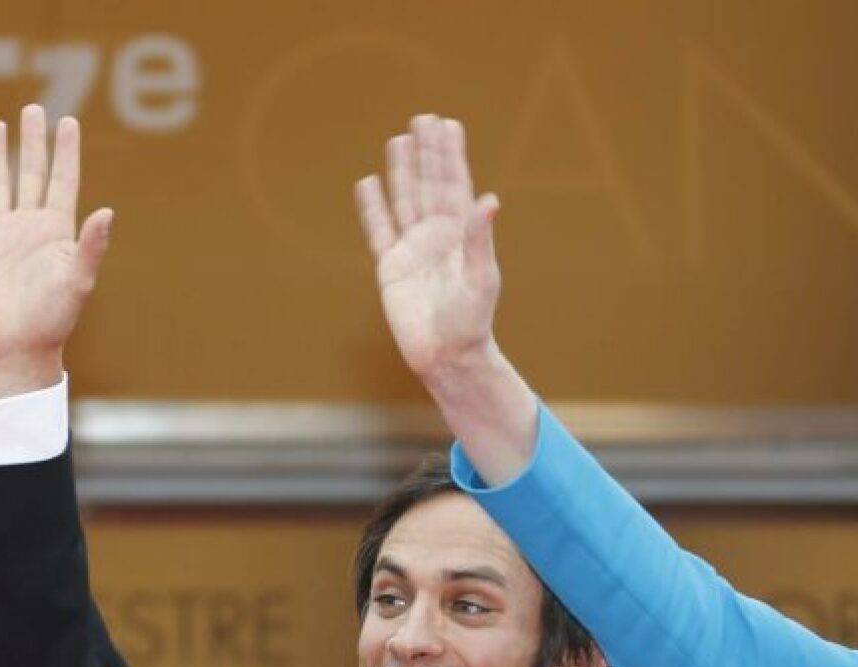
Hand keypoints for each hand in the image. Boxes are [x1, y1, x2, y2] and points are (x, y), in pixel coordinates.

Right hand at [0, 105, 112, 399]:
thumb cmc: (54, 321)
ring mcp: (2, 239)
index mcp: (56, 231)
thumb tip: (107, 211)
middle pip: (31, 174)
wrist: (19, 350)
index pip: (62, 180)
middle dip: (33, 142)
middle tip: (33, 110)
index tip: (68, 122)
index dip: (66, 151)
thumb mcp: (77, 283)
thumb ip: (91, 246)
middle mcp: (30, 228)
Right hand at [354, 114, 503, 386]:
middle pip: (428, 184)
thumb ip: (481, 239)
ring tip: (399, 139)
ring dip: (402, 171)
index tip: (447, 124)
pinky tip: (367, 183)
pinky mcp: (390, 268)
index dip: (450, 155)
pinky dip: (372, 207)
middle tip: (424, 118)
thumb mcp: (481, 279)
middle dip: (426, 153)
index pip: (454, 185)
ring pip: (404, 200)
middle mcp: (436, 236)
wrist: (447, 357)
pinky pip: (378, 230)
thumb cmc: (472, 322)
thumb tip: (490, 199)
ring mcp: (412, 250)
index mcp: (461, 234)